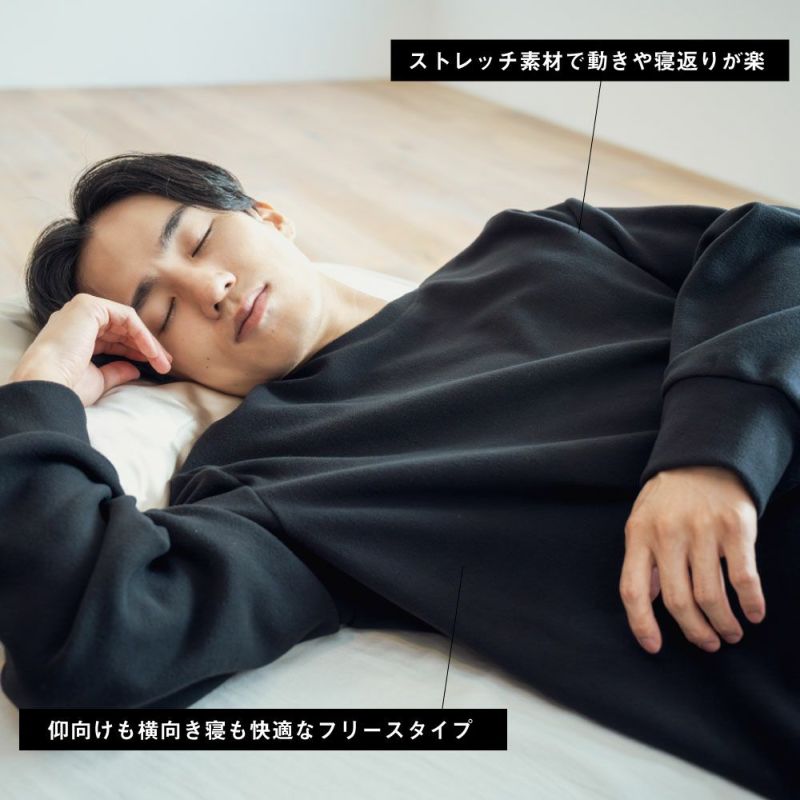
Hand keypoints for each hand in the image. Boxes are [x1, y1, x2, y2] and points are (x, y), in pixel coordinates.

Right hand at [8, 292, 172, 407]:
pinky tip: (152, 353)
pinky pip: (126, 317)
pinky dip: (142, 334)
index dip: (137, 351)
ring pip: (127, 322)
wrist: (48, 385)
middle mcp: (76, 319)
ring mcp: (81, 309)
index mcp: (75, 335)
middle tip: (166, 363)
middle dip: (147, 346)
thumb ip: (116, 370)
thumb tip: (135, 369)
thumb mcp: (98, 379)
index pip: (113, 338)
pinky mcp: (89, 306)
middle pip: (122, 328)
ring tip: (164, 362)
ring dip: (148, 342)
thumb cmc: (67, 386)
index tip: (156, 366)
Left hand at [620, 465, 764, 654]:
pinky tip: (754, 614)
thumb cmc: (669, 499)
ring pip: (711, 595)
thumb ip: (643, 561)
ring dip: (724, 624)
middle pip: (678, 600)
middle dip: (694, 631)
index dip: (641, 624)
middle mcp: (668, 534)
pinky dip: (751, 603)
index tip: (654, 648)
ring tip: (731, 633)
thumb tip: (647, 603)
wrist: (703, 458)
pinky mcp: (735, 528)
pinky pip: (743, 577)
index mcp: (638, 535)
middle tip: (709, 644)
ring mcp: (702, 530)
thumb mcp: (643, 523)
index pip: (632, 590)